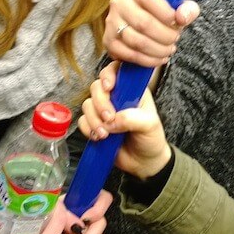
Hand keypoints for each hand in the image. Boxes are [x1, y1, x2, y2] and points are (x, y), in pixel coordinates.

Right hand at [79, 62, 171, 179]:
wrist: (144, 163)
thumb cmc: (151, 139)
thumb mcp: (150, 125)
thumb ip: (133, 119)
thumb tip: (112, 120)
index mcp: (132, 90)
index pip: (117, 70)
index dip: (109, 74)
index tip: (109, 87)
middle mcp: (116, 97)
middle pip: (97, 87)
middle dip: (100, 102)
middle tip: (109, 118)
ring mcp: (104, 111)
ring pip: (87, 104)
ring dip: (93, 119)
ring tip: (105, 134)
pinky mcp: (95, 125)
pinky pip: (82, 121)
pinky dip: (87, 128)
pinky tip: (99, 138)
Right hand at [106, 0, 199, 66]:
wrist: (144, 24)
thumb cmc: (162, 13)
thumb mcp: (179, 7)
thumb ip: (187, 9)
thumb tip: (182, 17)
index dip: (165, 12)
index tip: (176, 21)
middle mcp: (119, 2)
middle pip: (143, 23)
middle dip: (165, 36)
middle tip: (175, 39)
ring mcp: (111, 22)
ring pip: (136, 41)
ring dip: (158, 50)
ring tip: (169, 49)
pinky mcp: (108, 40)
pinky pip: (129, 55)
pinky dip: (147, 60)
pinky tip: (158, 58)